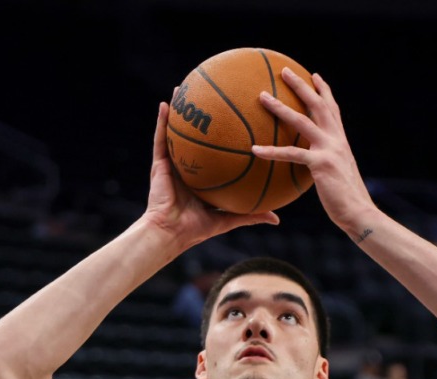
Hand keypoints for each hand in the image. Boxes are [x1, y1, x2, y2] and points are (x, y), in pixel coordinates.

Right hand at [144, 91, 278, 248]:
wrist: (171, 234)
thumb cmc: (196, 229)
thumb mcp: (229, 218)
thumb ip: (251, 215)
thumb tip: (276, 218)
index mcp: (202, 177)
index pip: (215, 153)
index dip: (224, 137)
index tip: (238, 119)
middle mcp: (187, 166)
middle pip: (197, 136)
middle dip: (203, 117)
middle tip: (214, 96)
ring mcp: (172, 163)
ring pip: (176, 131)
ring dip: (180, 109)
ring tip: (185, 87)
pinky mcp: (159, 164)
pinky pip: (161, 138)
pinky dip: (162, 121)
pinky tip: (166, 103)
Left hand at [252, 69, 375, 228]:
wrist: (359, 213)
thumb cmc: (346, 200)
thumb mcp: (337, 176)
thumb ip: (327, 165)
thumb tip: (314, 167)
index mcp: (341, 141)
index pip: (333, 110)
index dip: (324, 91)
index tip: (315, 76)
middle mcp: (336, 140)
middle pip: (318, 105)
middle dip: (302, 86)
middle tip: (284, 71)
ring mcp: (329, 150)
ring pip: (301, 121)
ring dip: (280, 107)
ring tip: (262, 96)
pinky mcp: (321, 164)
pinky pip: (291, 154)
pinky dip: (271, 152)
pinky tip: (254, 150)